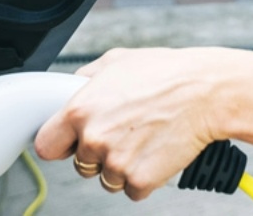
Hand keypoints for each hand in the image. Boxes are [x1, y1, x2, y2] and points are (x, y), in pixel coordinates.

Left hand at [33, 48, 252, 200]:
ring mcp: (116, 162)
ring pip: (107, 180)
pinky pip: (132, 191)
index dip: (60, 145)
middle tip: (124, 133)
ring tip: (144, 140)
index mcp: (80, 110)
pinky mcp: (140, 180)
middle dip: (98, 154)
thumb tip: (73, 86)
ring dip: (122, 167)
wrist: (207, 92)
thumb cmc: (167, 73)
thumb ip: (86, 78)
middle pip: (81, 165)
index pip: (46, 145)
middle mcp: (94, 138)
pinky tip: (156, 153)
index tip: (70, 144)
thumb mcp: (117, 61)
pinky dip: (144, 179)